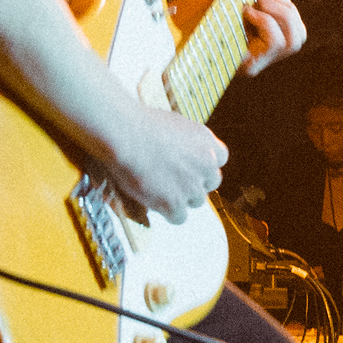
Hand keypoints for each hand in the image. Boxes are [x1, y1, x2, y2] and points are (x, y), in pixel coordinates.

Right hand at [96, 100, 227, 222]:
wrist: (123, 134)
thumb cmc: (139, 124)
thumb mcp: (174, 124)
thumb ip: (187, 142)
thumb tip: (184, 154)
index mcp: (206, 141)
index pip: (219, 159)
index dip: (203, 164)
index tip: (191, 166)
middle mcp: (205, 164)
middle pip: (211, 182)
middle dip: (196, 182)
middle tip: (174, 180)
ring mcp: (192, 185)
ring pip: (196, 201)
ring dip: (181, 198)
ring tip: (159, 188)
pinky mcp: (175, 203)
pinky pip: (179, 217)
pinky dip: (167, 213)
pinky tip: (154, 201)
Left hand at [175, 0, 304, 73]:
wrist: (169, 26)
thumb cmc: (191, 6)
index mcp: (260, 32)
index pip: (294, 23)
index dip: (286, 3)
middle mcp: (261, 49)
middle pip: (301, 33)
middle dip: (287, 7)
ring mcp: (256, 59)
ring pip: (295, 40)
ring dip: (279, 15)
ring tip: (252, 6)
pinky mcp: (248, 66)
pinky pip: (277, 43)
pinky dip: (266, 22)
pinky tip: (245, 14)